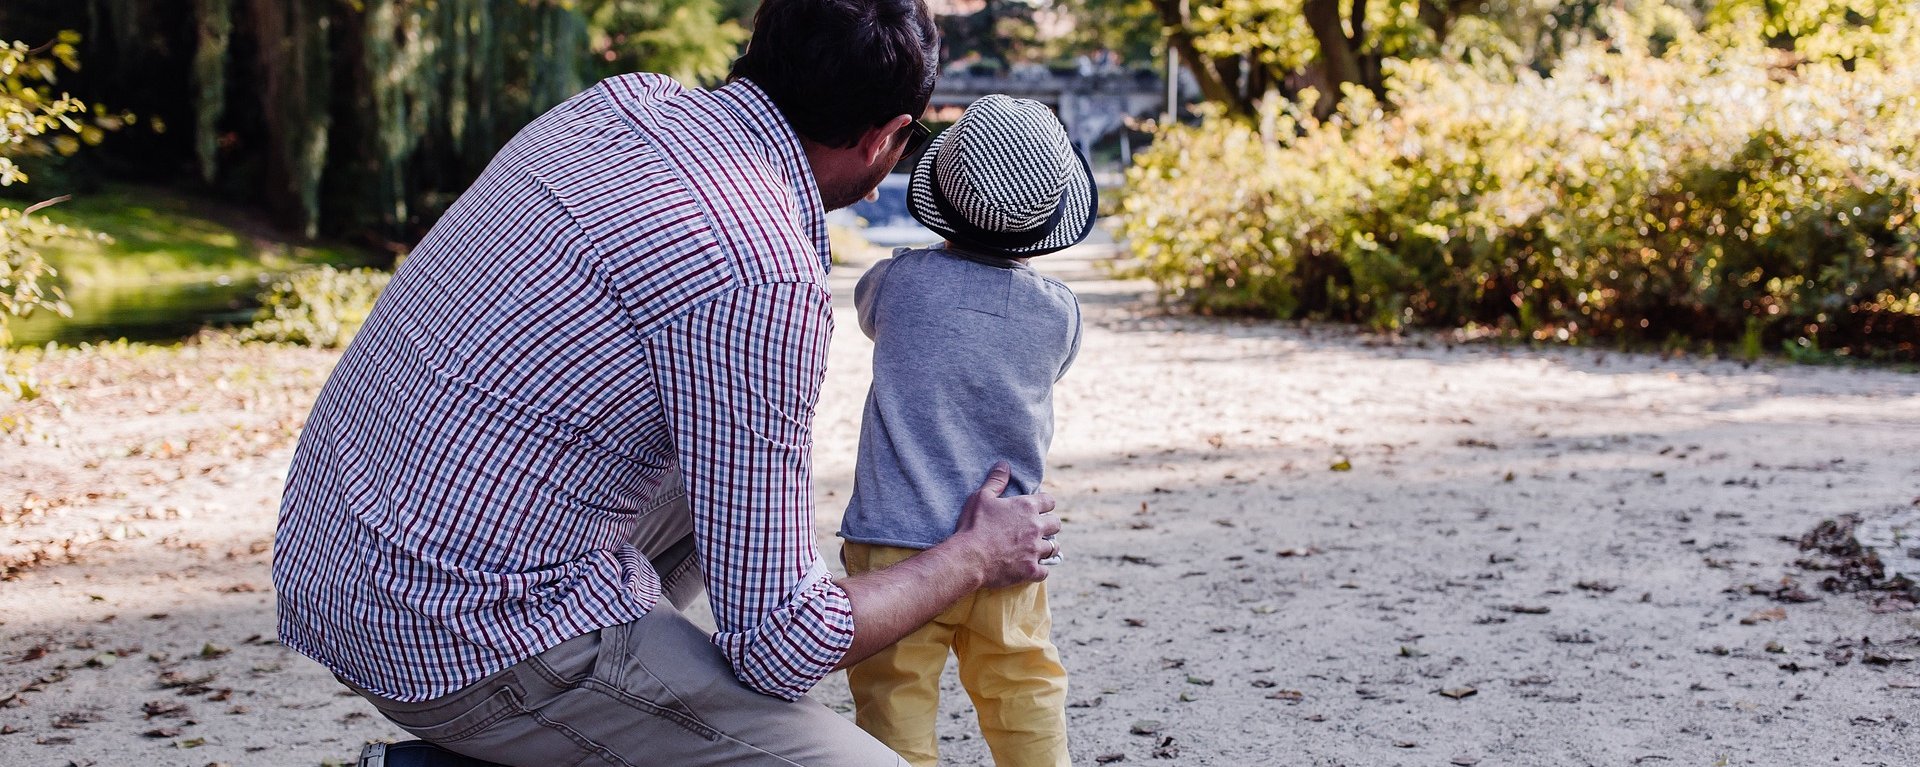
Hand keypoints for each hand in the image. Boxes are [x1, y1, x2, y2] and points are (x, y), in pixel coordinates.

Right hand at [951, 461, 1060, 589]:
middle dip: (1049, 525)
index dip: (1044, 504)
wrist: (969, 557)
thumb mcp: (981, 497)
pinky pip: (1045, 571)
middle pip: (1056, 524)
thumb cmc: (973, 525)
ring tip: (1036, 548)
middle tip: (1038, 529)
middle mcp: (1036, 527)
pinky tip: (1032, 568)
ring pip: (1053, 548)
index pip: (1050, 501)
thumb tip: (1004, 464)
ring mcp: (1035, 550)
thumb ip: (996, 480)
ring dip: (1046, 547)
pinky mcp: (1031, 570)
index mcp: (1026, 507)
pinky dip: (1040, 570)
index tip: (1038, 508)